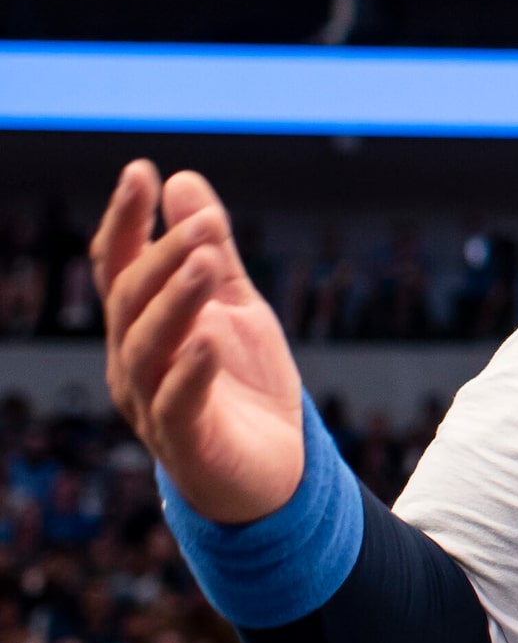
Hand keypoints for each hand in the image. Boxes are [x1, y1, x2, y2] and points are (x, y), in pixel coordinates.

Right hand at [91, 162, 305, 522]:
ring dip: (174, 301)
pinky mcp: (186, 443)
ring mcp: (152, 404)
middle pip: (132, 300)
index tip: (141, 170)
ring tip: (202, 260)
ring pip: (147, 347)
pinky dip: (190, 371)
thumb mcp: (236, 305)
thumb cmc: (244, 385)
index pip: (121, 265)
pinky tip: (207, 341)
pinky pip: (178, 403)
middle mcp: (133, 361)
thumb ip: (212, 250)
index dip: (126, 220)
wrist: (271, 471)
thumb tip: (182, 178)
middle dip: (163, 255)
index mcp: (141, 325)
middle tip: (202, 220)